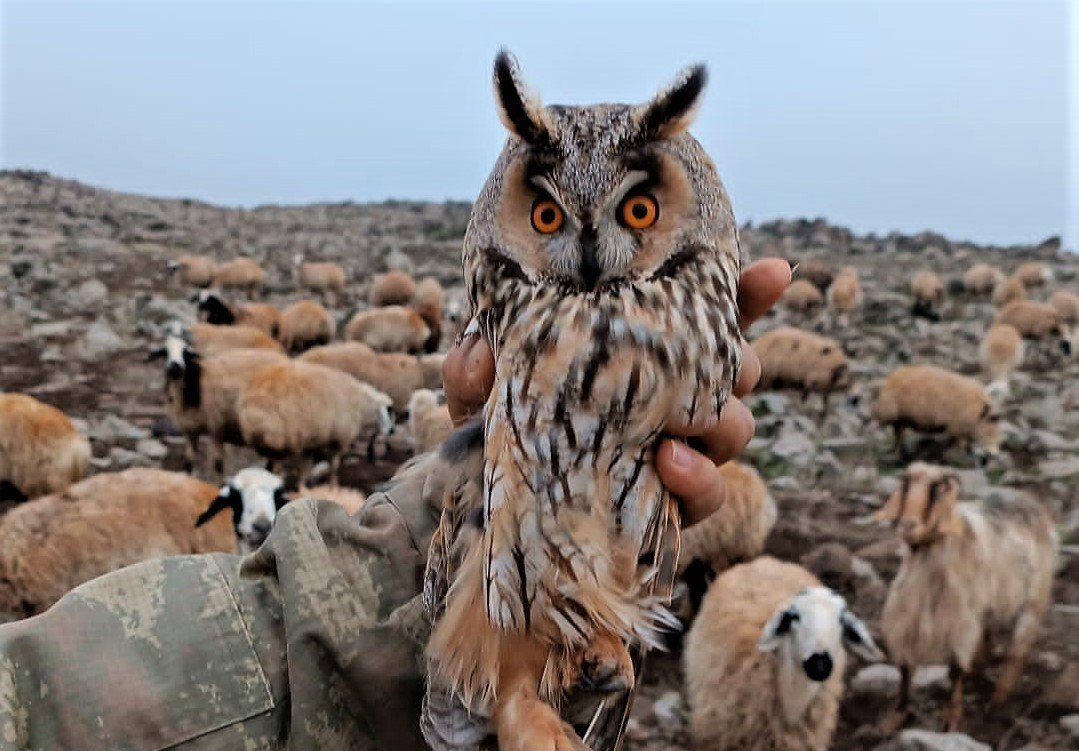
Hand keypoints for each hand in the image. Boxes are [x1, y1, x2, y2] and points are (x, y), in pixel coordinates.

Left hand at [441, 258, 790, 526]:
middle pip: (737, 370)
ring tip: (687, 421)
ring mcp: (674, 455)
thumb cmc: (492, 436)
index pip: (699, 320)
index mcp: (636, 359)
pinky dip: (698, 480)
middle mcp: (665, 402)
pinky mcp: (667, 510)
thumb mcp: (478, 394)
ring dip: (723, 418)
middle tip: (728, 357)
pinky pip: (706, 494)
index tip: (775, 271)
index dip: (743, 296)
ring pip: (734, 428)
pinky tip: (672, 463)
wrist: (486, 521)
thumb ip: (475, 368)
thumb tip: (480, 350)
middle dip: (743, 360)